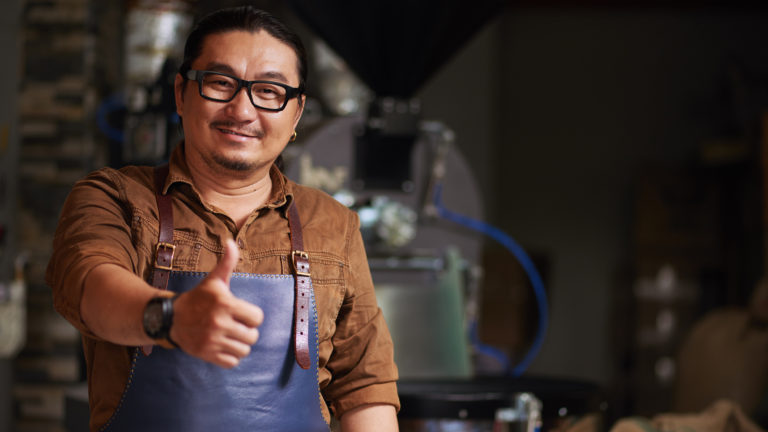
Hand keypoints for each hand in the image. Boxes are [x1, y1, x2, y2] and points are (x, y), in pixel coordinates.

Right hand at [170, 239, 263, 367]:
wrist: (171, 318)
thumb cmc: (199, 298)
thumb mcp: (214, 280)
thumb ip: (227, 262)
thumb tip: (231, 241)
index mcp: (225, 304)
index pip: (257, 318)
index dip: (252, 315)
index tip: (240, 312)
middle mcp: (219, 323)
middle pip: (253, 336)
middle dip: (247, 331)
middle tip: (235, 325)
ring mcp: (212, 340)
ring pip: (244, 350)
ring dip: (239, 344)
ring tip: (229, 335)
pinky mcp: (206, 354)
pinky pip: (232, 362)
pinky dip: (230, 356)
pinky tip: (222, 345)